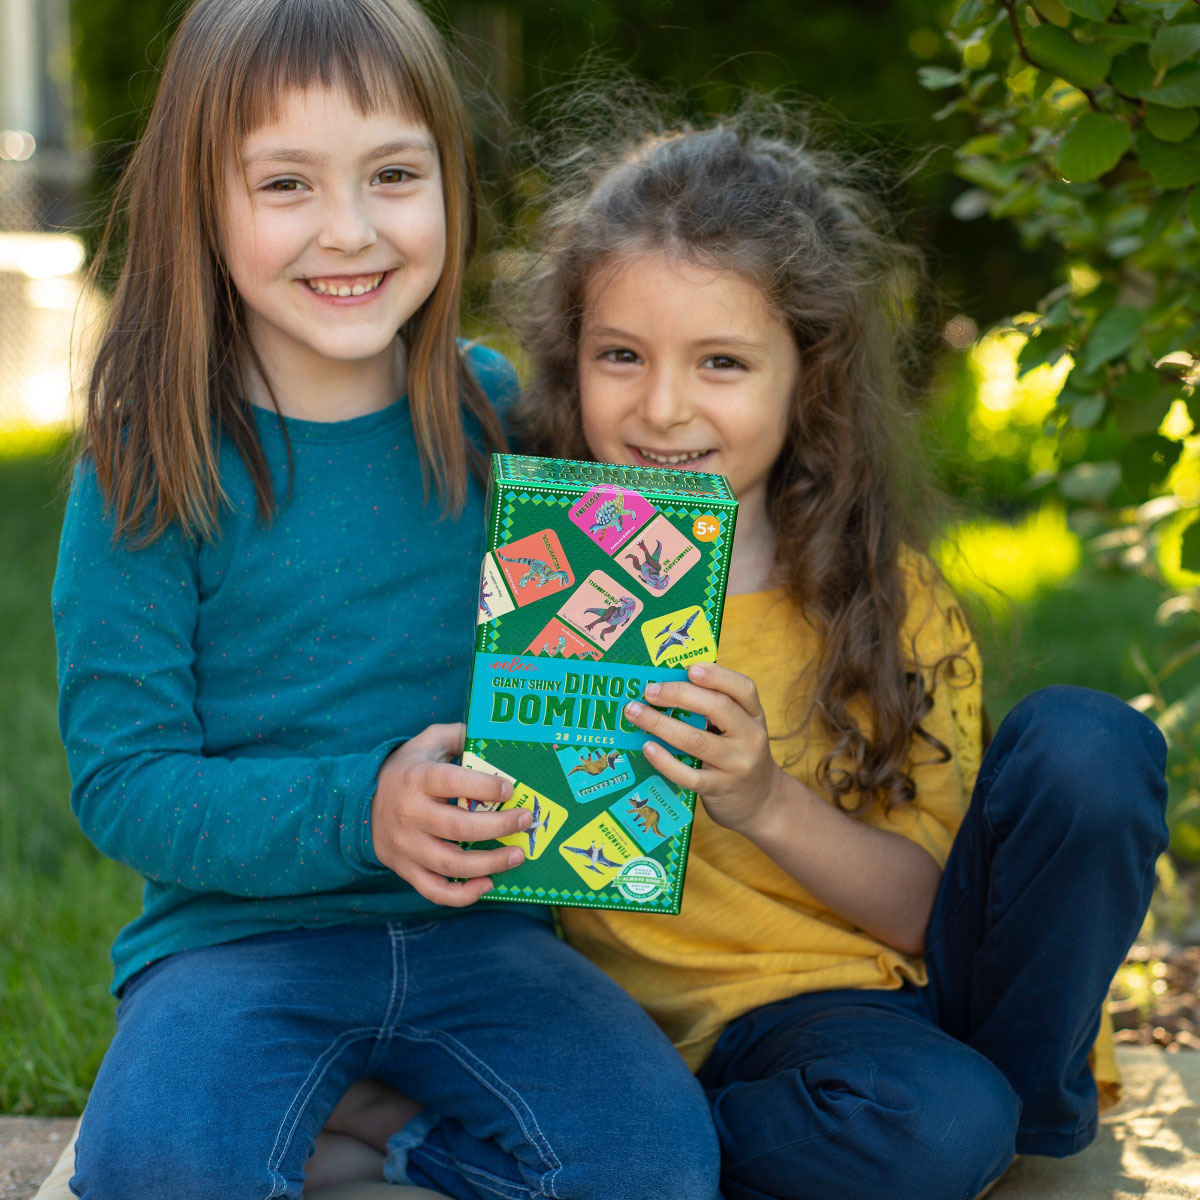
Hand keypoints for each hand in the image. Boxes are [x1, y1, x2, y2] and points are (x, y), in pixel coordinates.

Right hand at [371, 723, 531, 905]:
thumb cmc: (407, 770)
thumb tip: (492, 736)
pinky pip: (434, 891)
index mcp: (417, 778)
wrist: (362, 803)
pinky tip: (488, 884)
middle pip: (458, 827)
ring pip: (450, 864)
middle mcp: (409, 814)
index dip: (484, 787)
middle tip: (525, 821)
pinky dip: (463, 895)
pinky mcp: (406, 869)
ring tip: (517, 856)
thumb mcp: (427, 742)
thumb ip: (458, 735)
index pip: (452, 782)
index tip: (510, 789)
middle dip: (498, 826)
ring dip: (489, 864)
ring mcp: (406, 846)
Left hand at [623, 663, 784, 836]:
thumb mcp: (739, 729)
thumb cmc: (738, 756)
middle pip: (717, 708)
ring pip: (696, 740)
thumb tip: (666, 684)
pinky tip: (647, 748)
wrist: (761, 803)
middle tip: (649, 690)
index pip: (743, 688)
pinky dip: (664, 760)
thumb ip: (714, 708)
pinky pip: (688, 774)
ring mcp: (736, 765)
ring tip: (635, 713)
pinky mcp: (719, 789)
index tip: (689, 668)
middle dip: (678, 694)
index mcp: (754, 715)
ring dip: (660, 724)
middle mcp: (750, 737)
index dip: (717, 675)